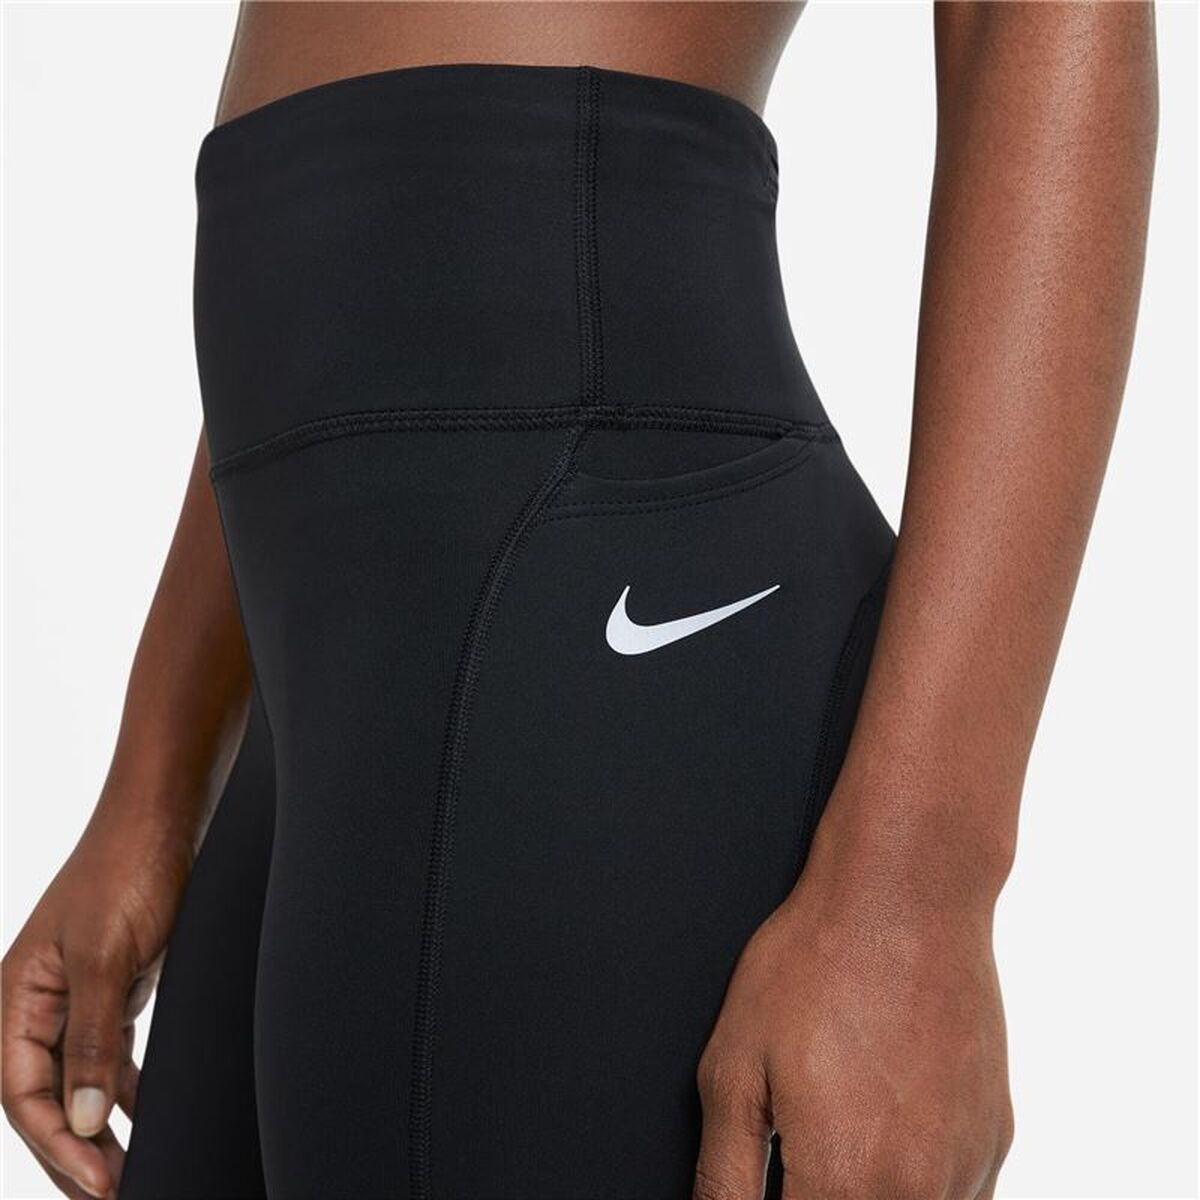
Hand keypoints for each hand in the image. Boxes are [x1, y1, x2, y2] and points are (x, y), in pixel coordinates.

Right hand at [3, 802, 193, 1198]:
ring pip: (80, 1081)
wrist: (164, 817)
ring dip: (102, 1128)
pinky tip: (148, 1118)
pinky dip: (128, 1089)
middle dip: (76, 1150)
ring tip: (130, 1174)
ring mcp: (77, 996)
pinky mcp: (115, 986)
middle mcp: (38, 1003)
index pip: (22, 1095)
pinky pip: (110, 1054)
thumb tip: (87, 1119)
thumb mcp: (106, 958)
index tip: (102, 1183)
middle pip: (46, 1097)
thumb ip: (93, 1040)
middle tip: (115, 1196)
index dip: (60, 1143)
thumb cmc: (127, 872)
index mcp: (16, 998)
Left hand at [692, 810, 1013, 1198]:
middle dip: (820, 1195)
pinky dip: (915, 1184)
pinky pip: (955, 1198)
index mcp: (843, 1181)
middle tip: (799, 1148)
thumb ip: (723, 1177)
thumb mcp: (733, 1069)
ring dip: (868, 1188)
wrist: (904, 895)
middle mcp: (917, 1192)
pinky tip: (884, 1130)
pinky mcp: (995, 1138)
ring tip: (842, 1122)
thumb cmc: (816, 964)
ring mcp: (965, 1168)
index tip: (773, 1181)